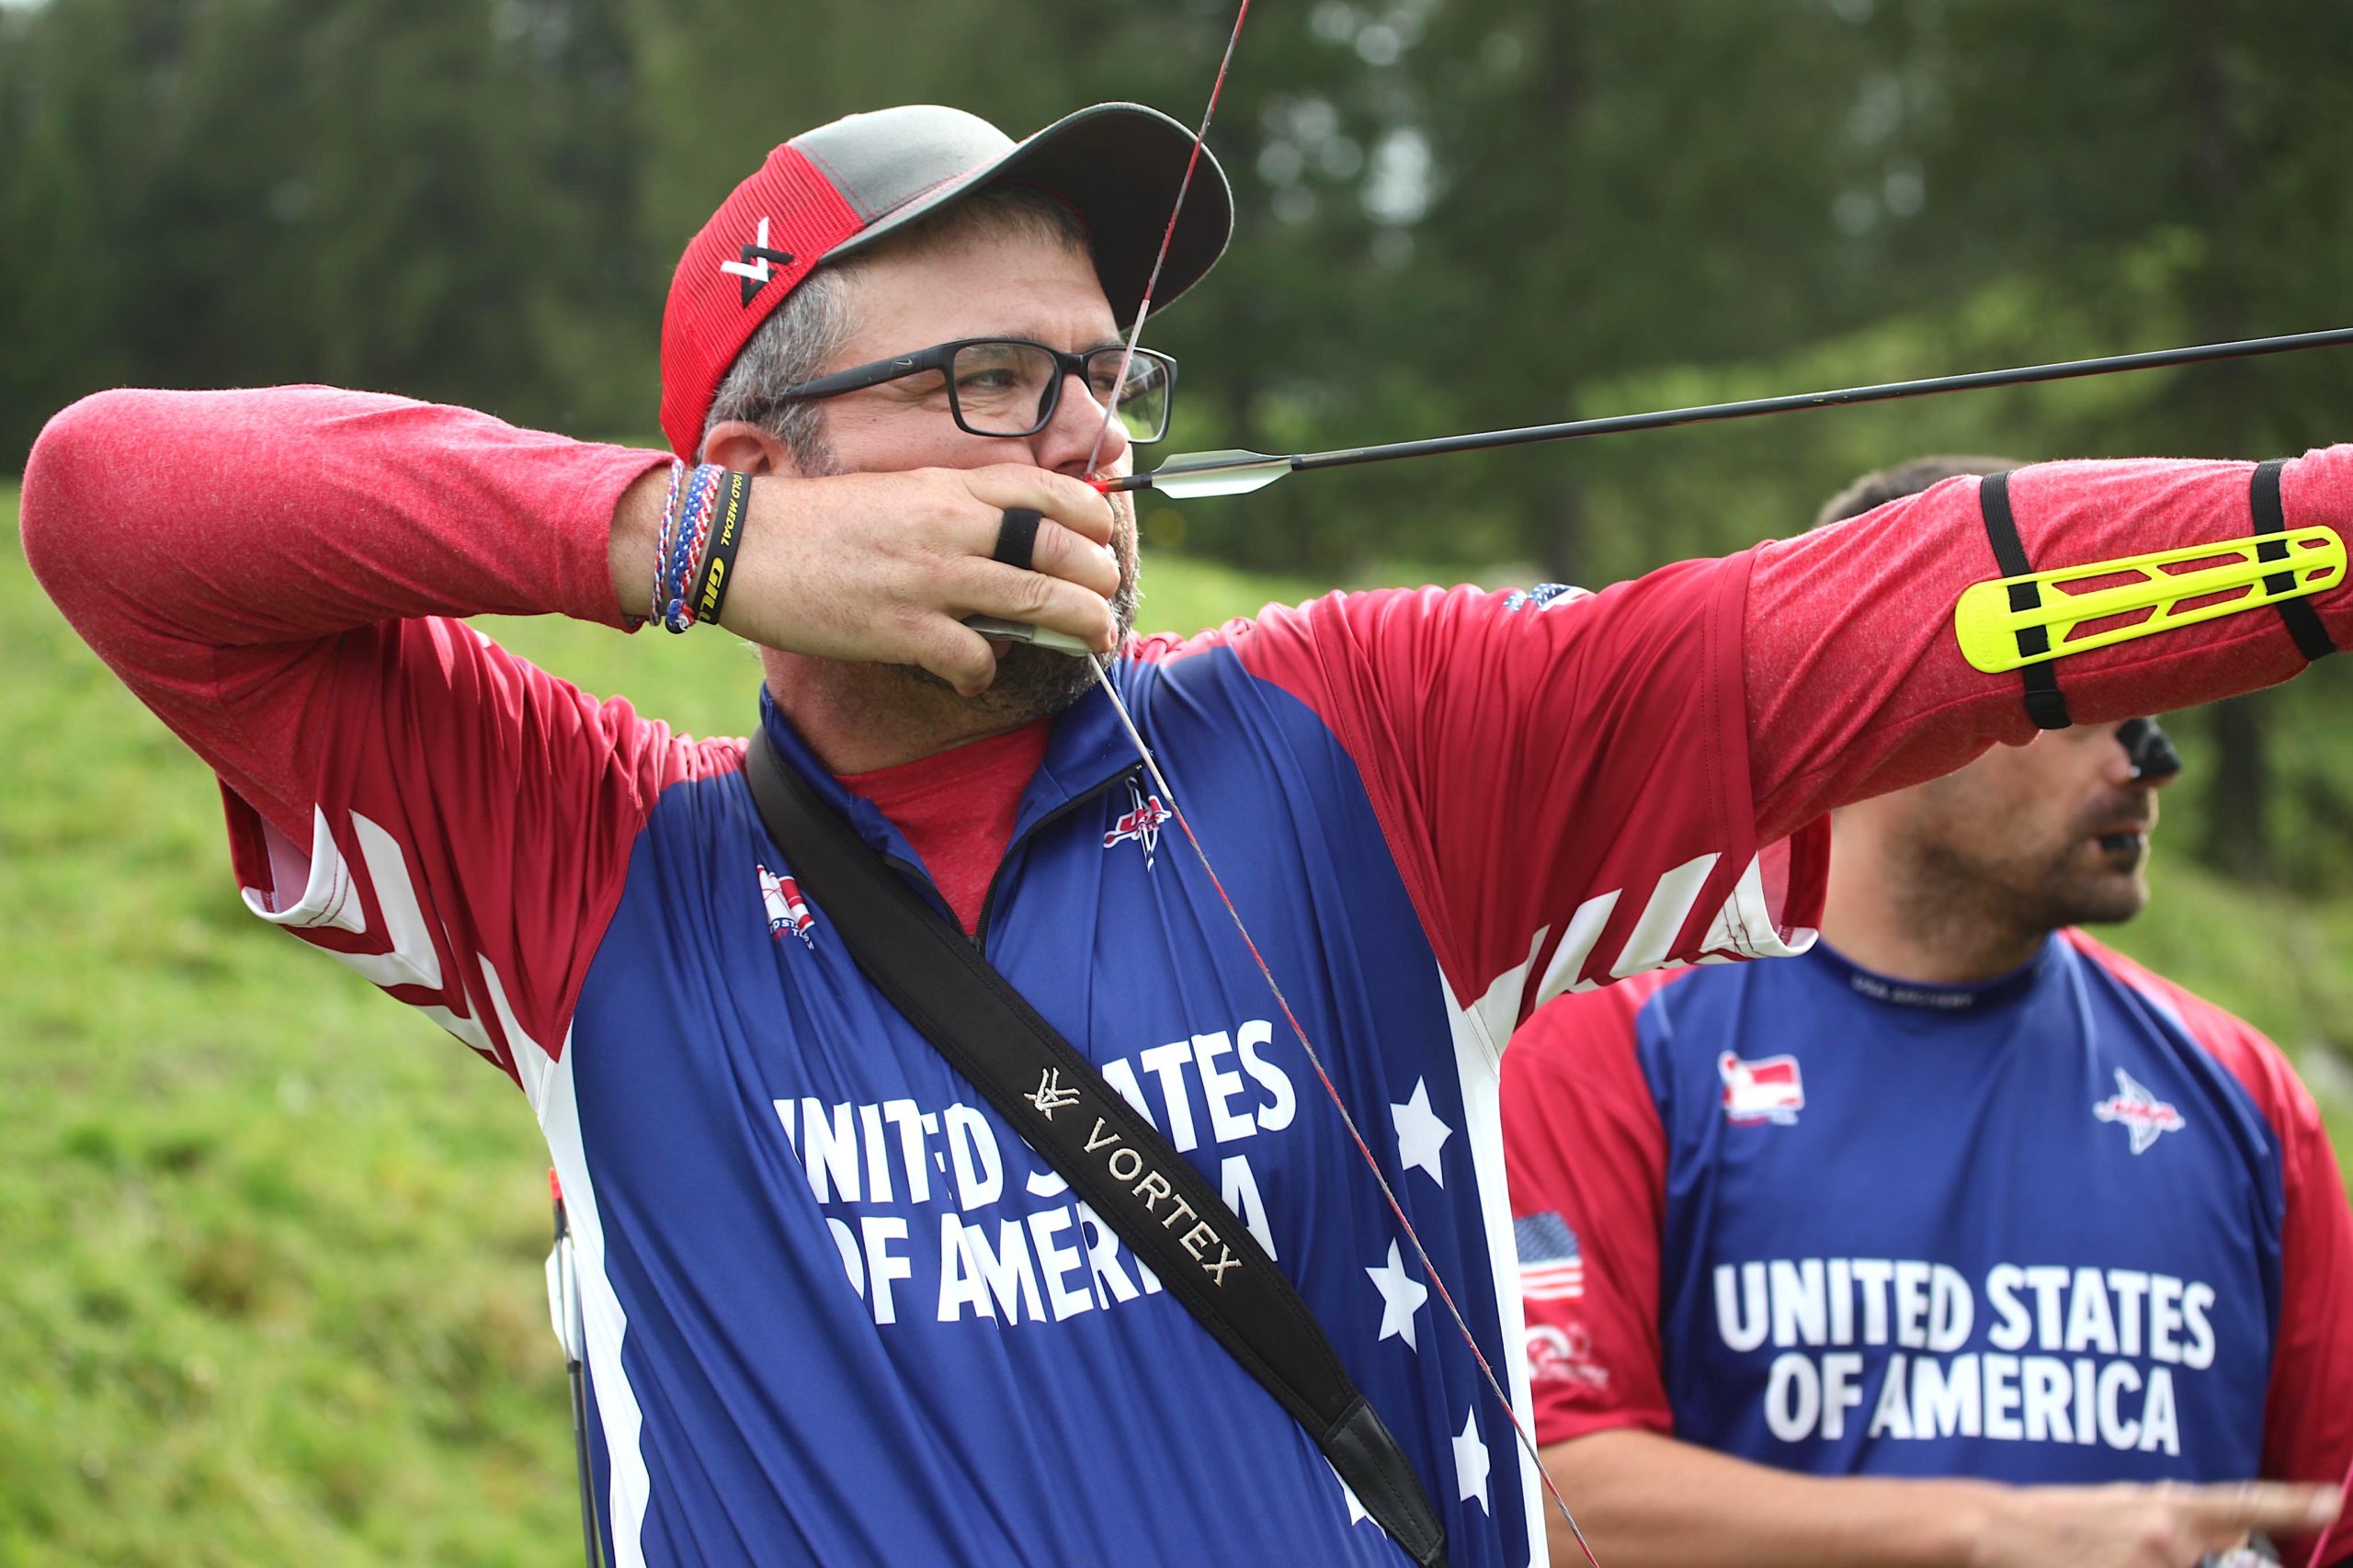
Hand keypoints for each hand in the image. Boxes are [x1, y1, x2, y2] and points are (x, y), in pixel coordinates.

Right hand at [616, 461, 1120, 695]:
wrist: (743, 543)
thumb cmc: (819, 521)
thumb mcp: (900, 492)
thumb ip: (956, 506)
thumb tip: (1007, 530)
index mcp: (951, 487)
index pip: (1051, 490)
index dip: (1092, 516)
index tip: (1101, 539)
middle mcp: (953, 527)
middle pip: (1061, 548)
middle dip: (1099, 578)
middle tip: (1106, 599)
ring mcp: (931, 579)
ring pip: (1039, 603)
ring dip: (1079, 626)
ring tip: (1093, 641)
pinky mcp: (903, 629)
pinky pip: (975, 659)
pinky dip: (985, 674)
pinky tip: (974, 677)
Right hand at [1968, 1480, 2337, 1567]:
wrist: (1997, 1532)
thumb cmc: (2057, 1519)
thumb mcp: (2118, 1503)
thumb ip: (2176, 1512)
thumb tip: (2234, 1520)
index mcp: (2168, 1507)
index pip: (2243, 1503)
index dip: (2292, 1504)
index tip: (2332, 1501)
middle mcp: (2167, 1537)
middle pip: (2227, 1564)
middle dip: (2213, 1563)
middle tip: (2147, 1554)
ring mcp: (2146, 1566)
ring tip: (2114, 1558)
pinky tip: (2109, 1564)